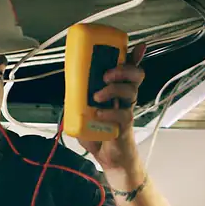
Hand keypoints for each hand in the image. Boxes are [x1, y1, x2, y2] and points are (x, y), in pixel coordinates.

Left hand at [78, 45, 146, 183]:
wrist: (109, 159)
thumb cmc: (99, 135)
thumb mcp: (84, 114)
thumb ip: (78, 101)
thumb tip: (67, 89)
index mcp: (117, 92)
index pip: (129, 71)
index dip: (134, 57)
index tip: (137, 46)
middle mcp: (125, 99)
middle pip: (135, 76)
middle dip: (123, 70)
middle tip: (106, 75)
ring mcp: (127, 111)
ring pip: (131, 91)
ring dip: (113, 89)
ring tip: (97, 96)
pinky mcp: (125, 126)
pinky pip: (122, 114)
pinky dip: (109, 113)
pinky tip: (98, 114)